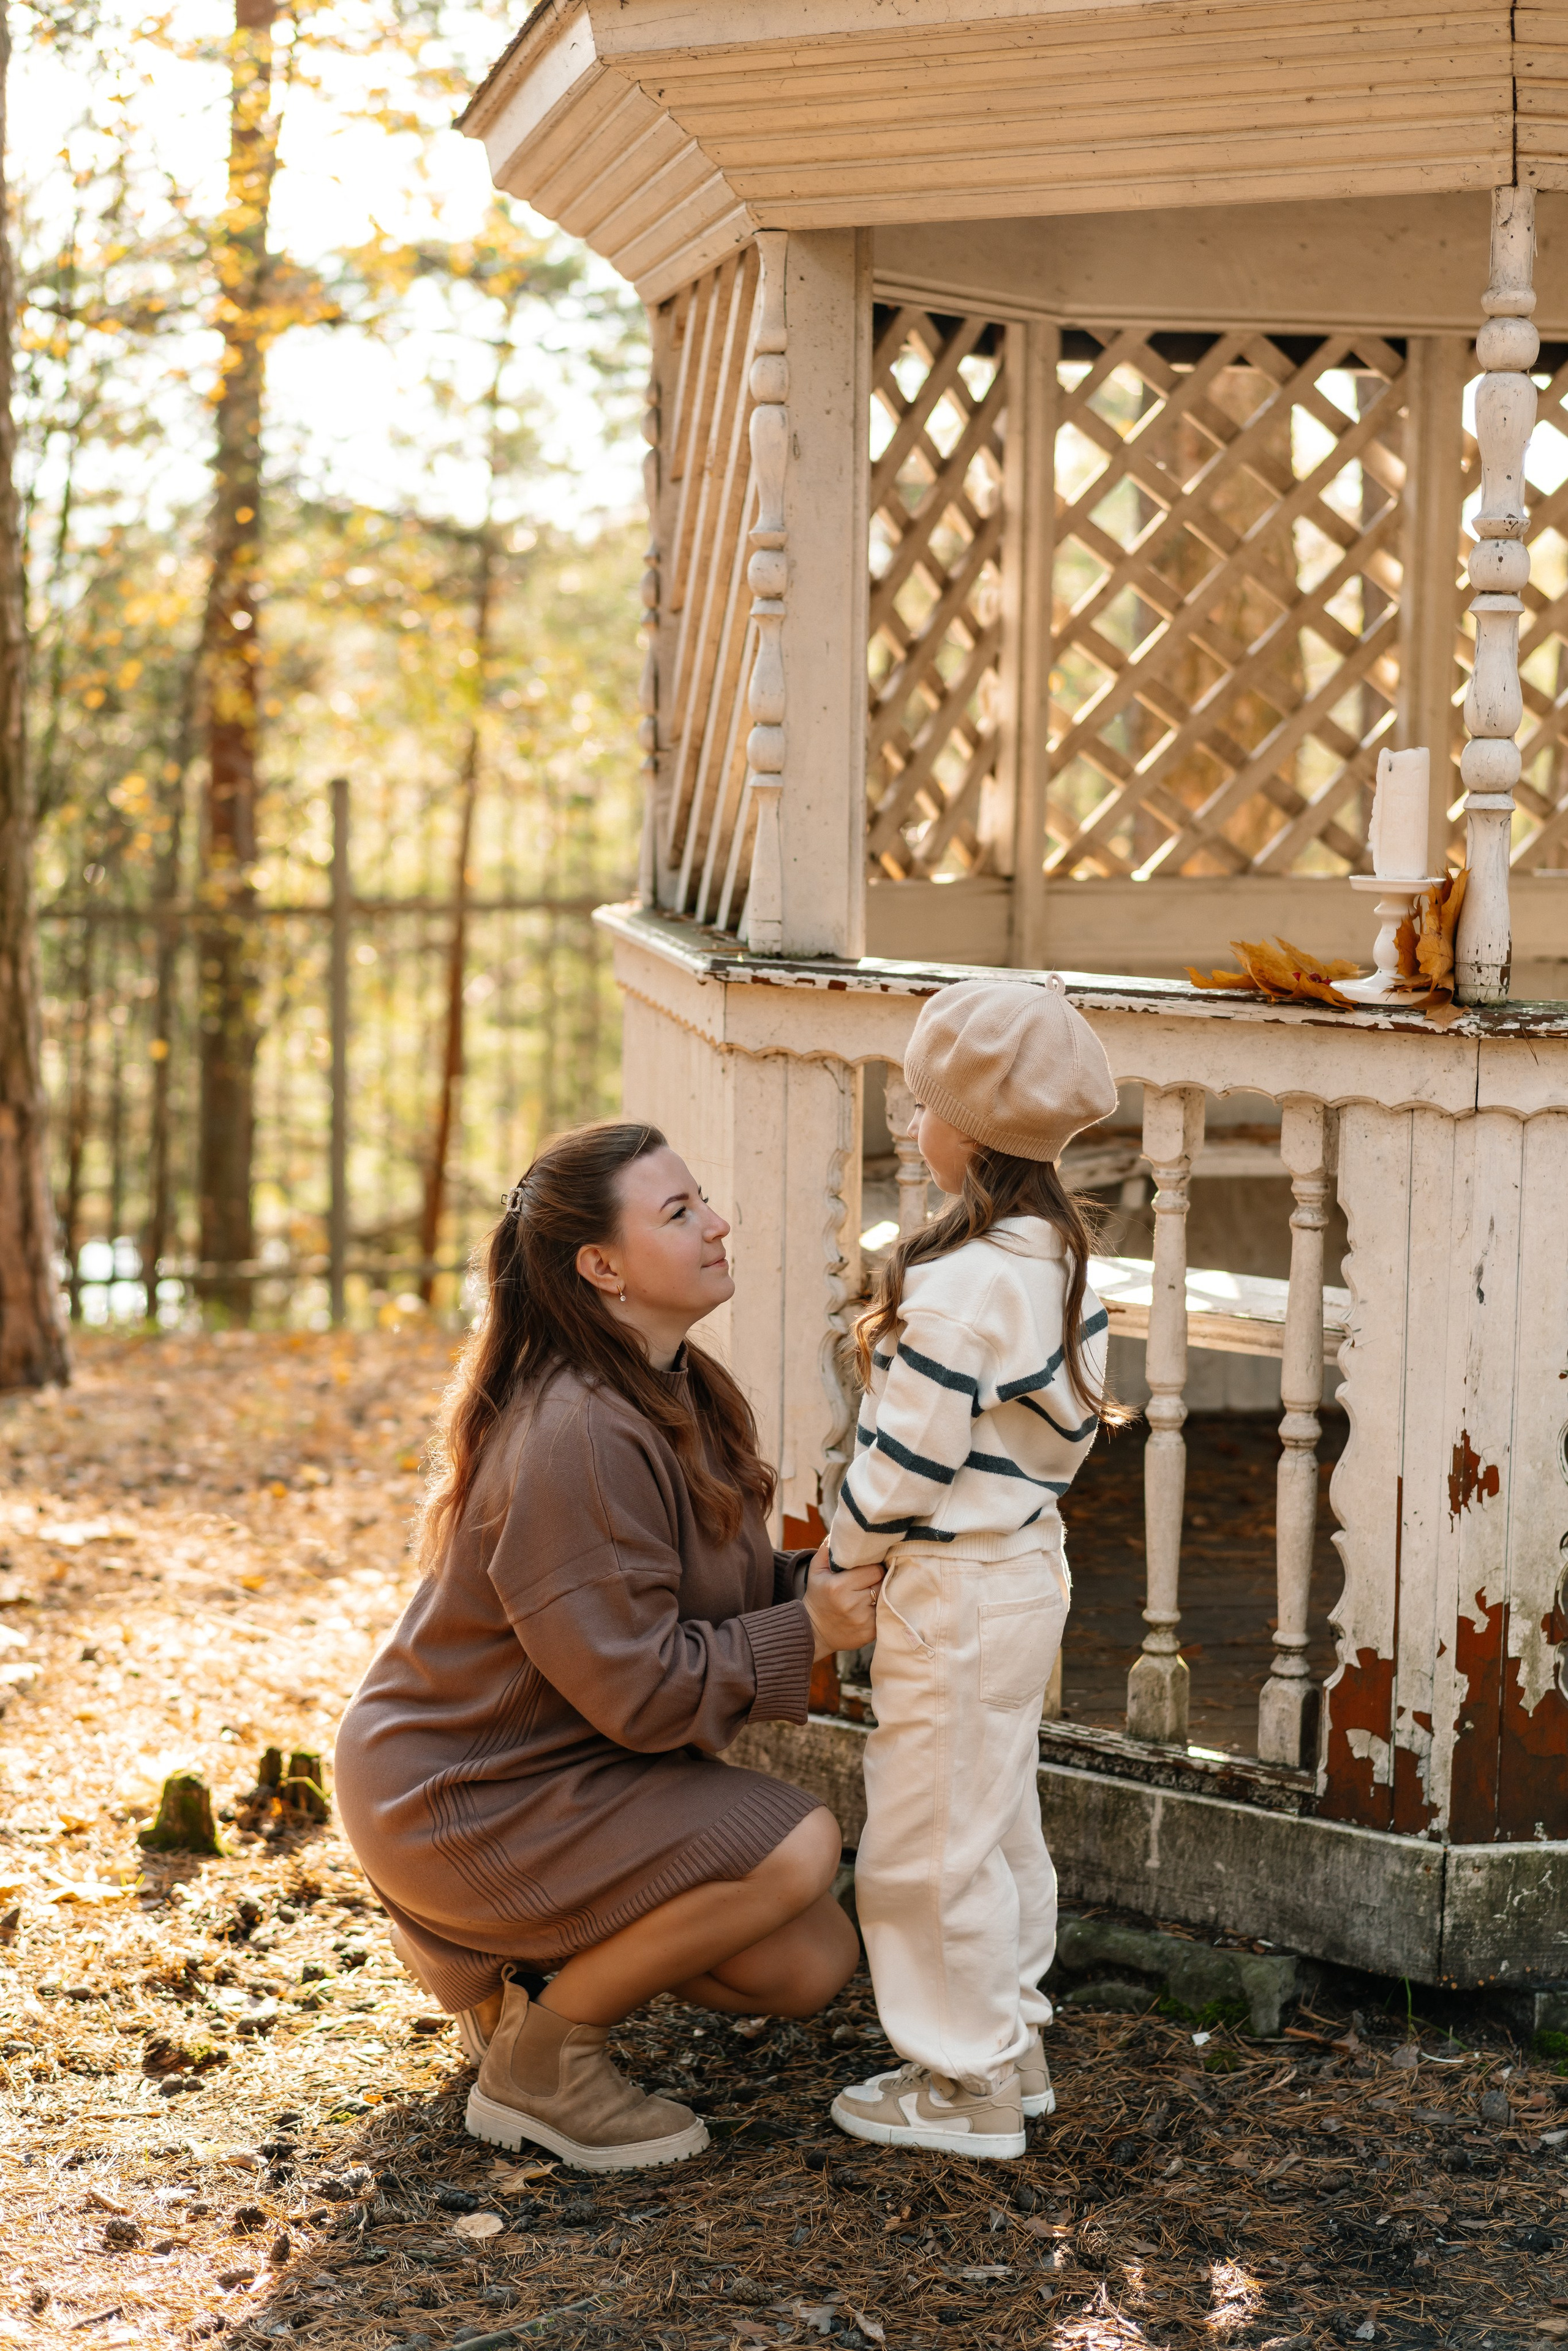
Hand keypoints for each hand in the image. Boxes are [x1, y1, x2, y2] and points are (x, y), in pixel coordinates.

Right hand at [803, 1543, 882, 1661]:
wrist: (814, 1632)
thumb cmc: (817, 1596)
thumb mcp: (816, 1571)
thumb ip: (828, 1549)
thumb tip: (842, 1531)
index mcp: (839, 1586)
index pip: (874, 1570)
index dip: (874, 1567)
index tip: (869, 1568)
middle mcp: (852, 1604)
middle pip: (882, 1583)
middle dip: (878, 1580)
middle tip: (870, 1580)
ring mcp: (862, 1621)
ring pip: (885, 1599)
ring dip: (880, 1595)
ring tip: (870, 1593)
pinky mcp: (870, 1633)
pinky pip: (884, 1614)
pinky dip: (880, 1610)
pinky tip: (870, 1608)